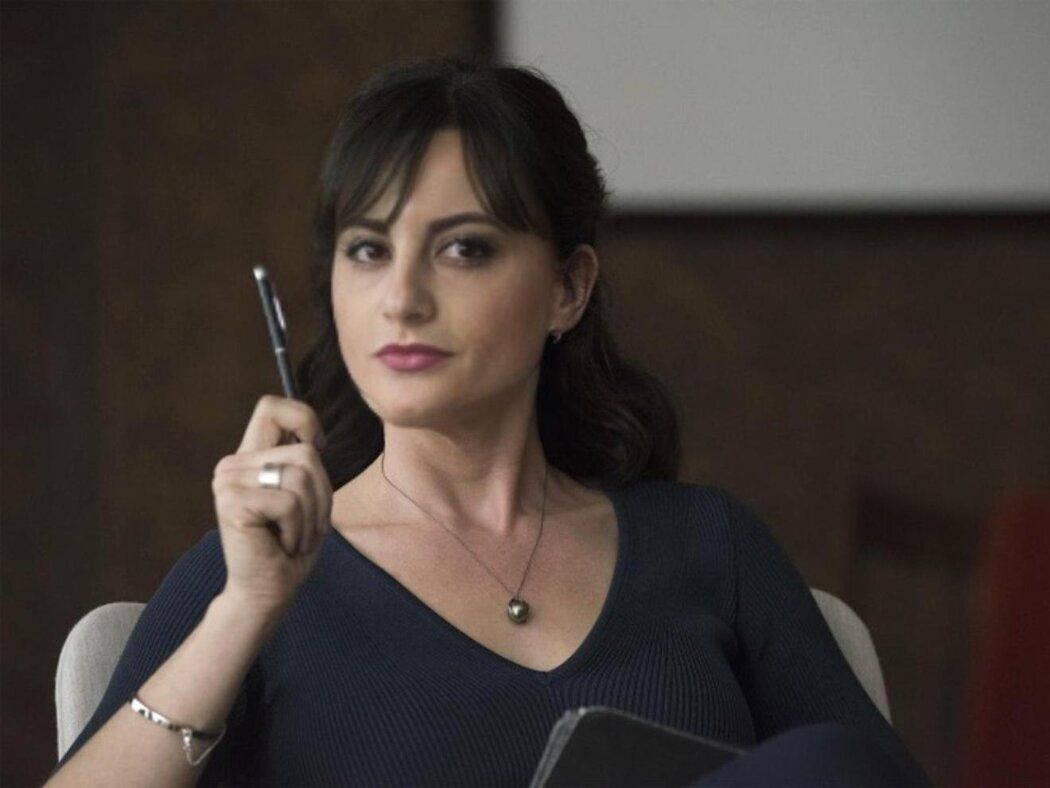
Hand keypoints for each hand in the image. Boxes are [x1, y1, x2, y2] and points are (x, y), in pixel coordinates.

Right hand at [210, 395, 331, 615]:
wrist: (268, 592)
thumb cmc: (291, 546)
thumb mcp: (306, 497)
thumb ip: (303, 464)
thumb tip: (314, 441)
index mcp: (251, 457)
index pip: (272, 407)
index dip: (304, 419)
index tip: (319, 448)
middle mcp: (234, 464)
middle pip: (305, 453)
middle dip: (323, 493)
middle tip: (307, 526)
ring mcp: (228, 481)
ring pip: (301, 475)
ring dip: (312, 516)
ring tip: (294, 536)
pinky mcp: (231, 502)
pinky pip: (289, 502)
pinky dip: (298, 529)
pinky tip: (282, 545)